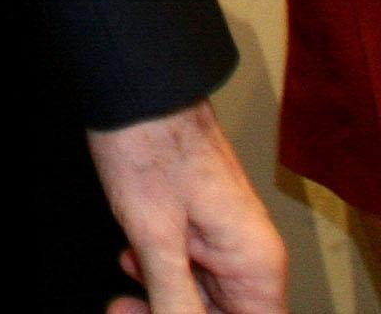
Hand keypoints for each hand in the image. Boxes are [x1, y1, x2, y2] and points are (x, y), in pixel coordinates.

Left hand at [89, 99, 287, 313]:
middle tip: (129, 311)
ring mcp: (225, 244)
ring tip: (124, 299)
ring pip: (202, 301)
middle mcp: (249, 257)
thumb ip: (175, 300)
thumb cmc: (152, 145)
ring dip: (161, 303)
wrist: (136, 89)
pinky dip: (158, 277)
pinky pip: (187, 274)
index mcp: (256, 263)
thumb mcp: (156, 238)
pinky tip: (132, 261)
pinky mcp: (200, 231)